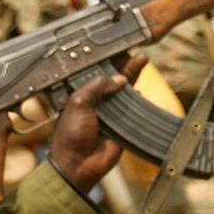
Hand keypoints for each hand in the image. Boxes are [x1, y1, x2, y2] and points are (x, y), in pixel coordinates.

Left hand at [50, 55, 145, 193]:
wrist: (79, 164)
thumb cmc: (71, 134)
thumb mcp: (78, 102)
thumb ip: (97, 87)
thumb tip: (120, 78)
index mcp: (80, 94)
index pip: (95, 74)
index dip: (107, 62)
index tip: (119, 49)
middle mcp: (95, 101)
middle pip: (113, 80)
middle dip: (124, 66)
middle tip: (136, 54)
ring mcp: (109, 113)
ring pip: (125, 92)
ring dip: (133, 77)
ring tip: (142, 60)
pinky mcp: (122, 125)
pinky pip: (132, 110)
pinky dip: (138, 99)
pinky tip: (140, 88)